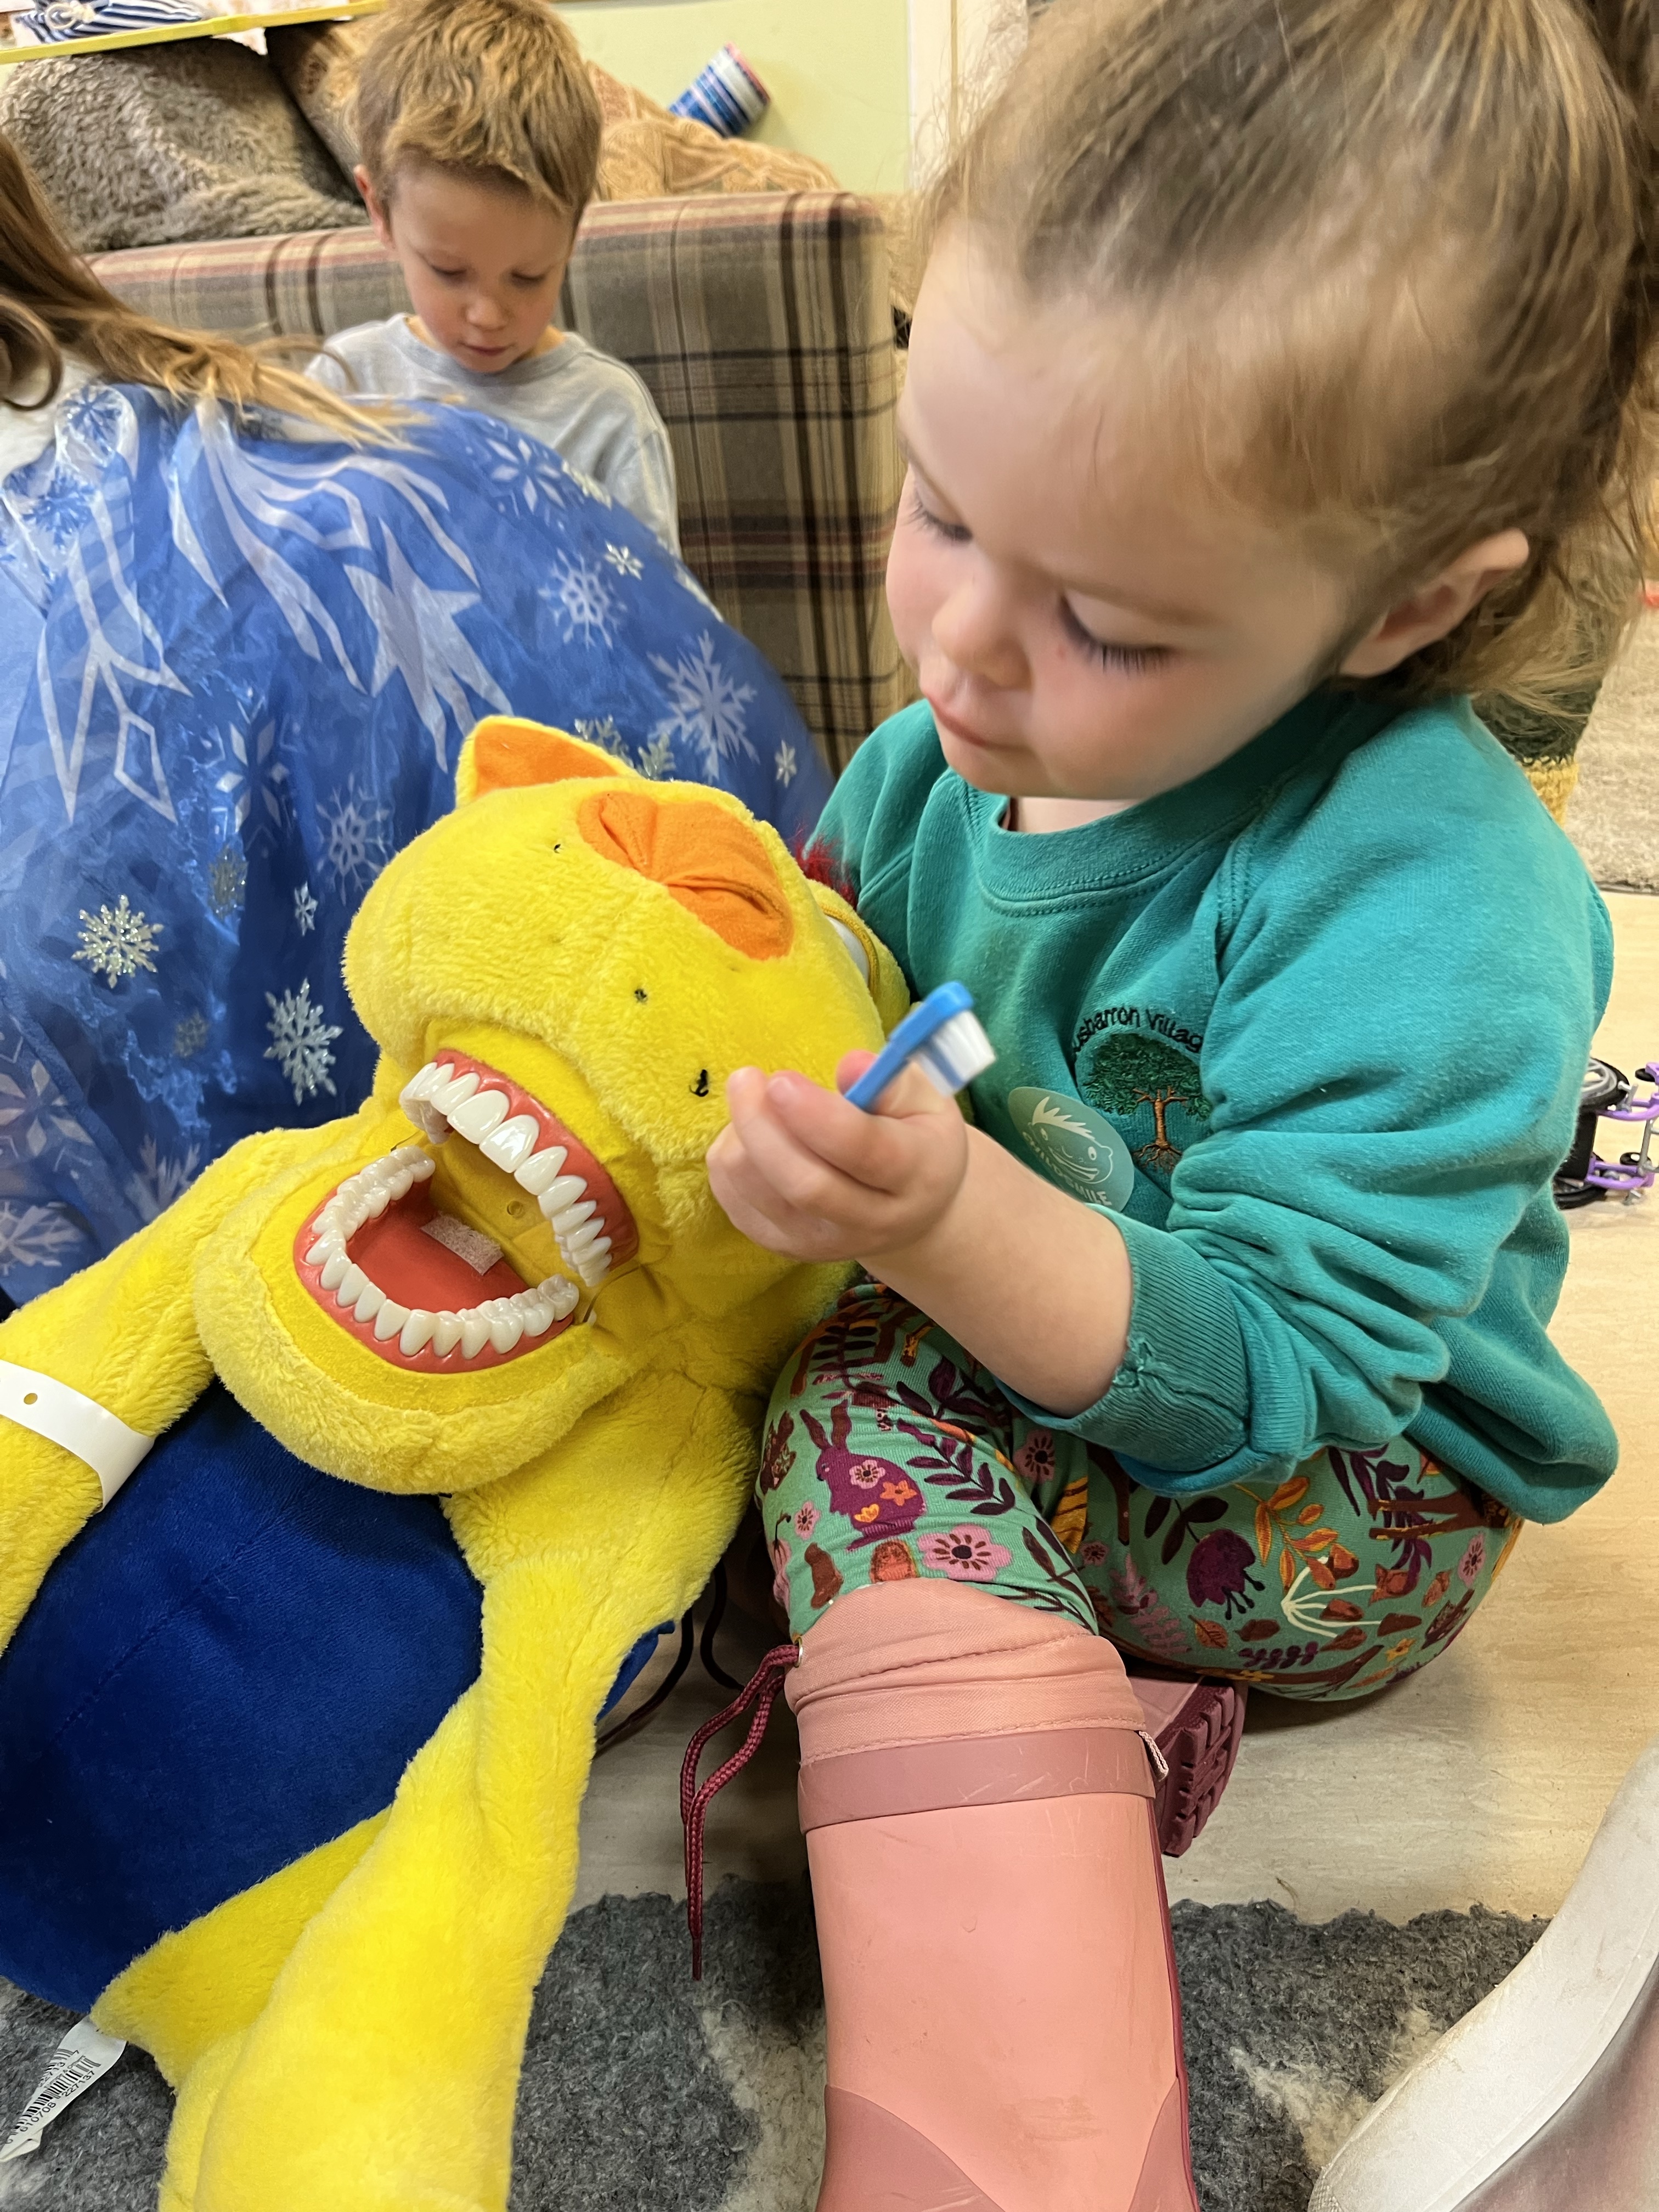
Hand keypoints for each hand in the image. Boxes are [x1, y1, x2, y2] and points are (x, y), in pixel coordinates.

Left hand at [706, 1052, 969, 1266]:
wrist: (909, 1215)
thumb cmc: (916, 1142)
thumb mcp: (927, 1104)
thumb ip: (894, 1083)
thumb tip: (851, 1065)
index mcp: (914, 1175)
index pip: (864, 1151)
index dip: (817, 1116)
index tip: (781, 1080)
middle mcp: (869, 1220)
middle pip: (805, 1184)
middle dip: (762, 1126)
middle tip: (746, 1078)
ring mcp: (821, 1242)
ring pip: (759, 1191)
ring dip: (741, 1137)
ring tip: (757, 1102)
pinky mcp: (782, 1246)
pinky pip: (733, 1201)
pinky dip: (729, 1158)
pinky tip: (752, 1136)